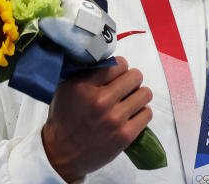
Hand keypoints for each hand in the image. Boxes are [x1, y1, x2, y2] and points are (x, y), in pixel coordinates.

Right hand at [42, 56, 152, 181]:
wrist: (60, 155)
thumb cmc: (64, 119)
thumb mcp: (67, 88)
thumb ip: (87, 71)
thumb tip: (108, 54)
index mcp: (84, 87)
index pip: (119, 63)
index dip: (119, 68)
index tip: (115, 75)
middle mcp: (100, 101)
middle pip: (136, 75)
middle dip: (131, 81)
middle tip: (123, 89)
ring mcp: (114, 119)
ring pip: (145, 93)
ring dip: (138, 96)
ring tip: (127, 102)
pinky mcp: (125, 135)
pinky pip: (147, 113)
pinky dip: (141, 113)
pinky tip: (129, 116)